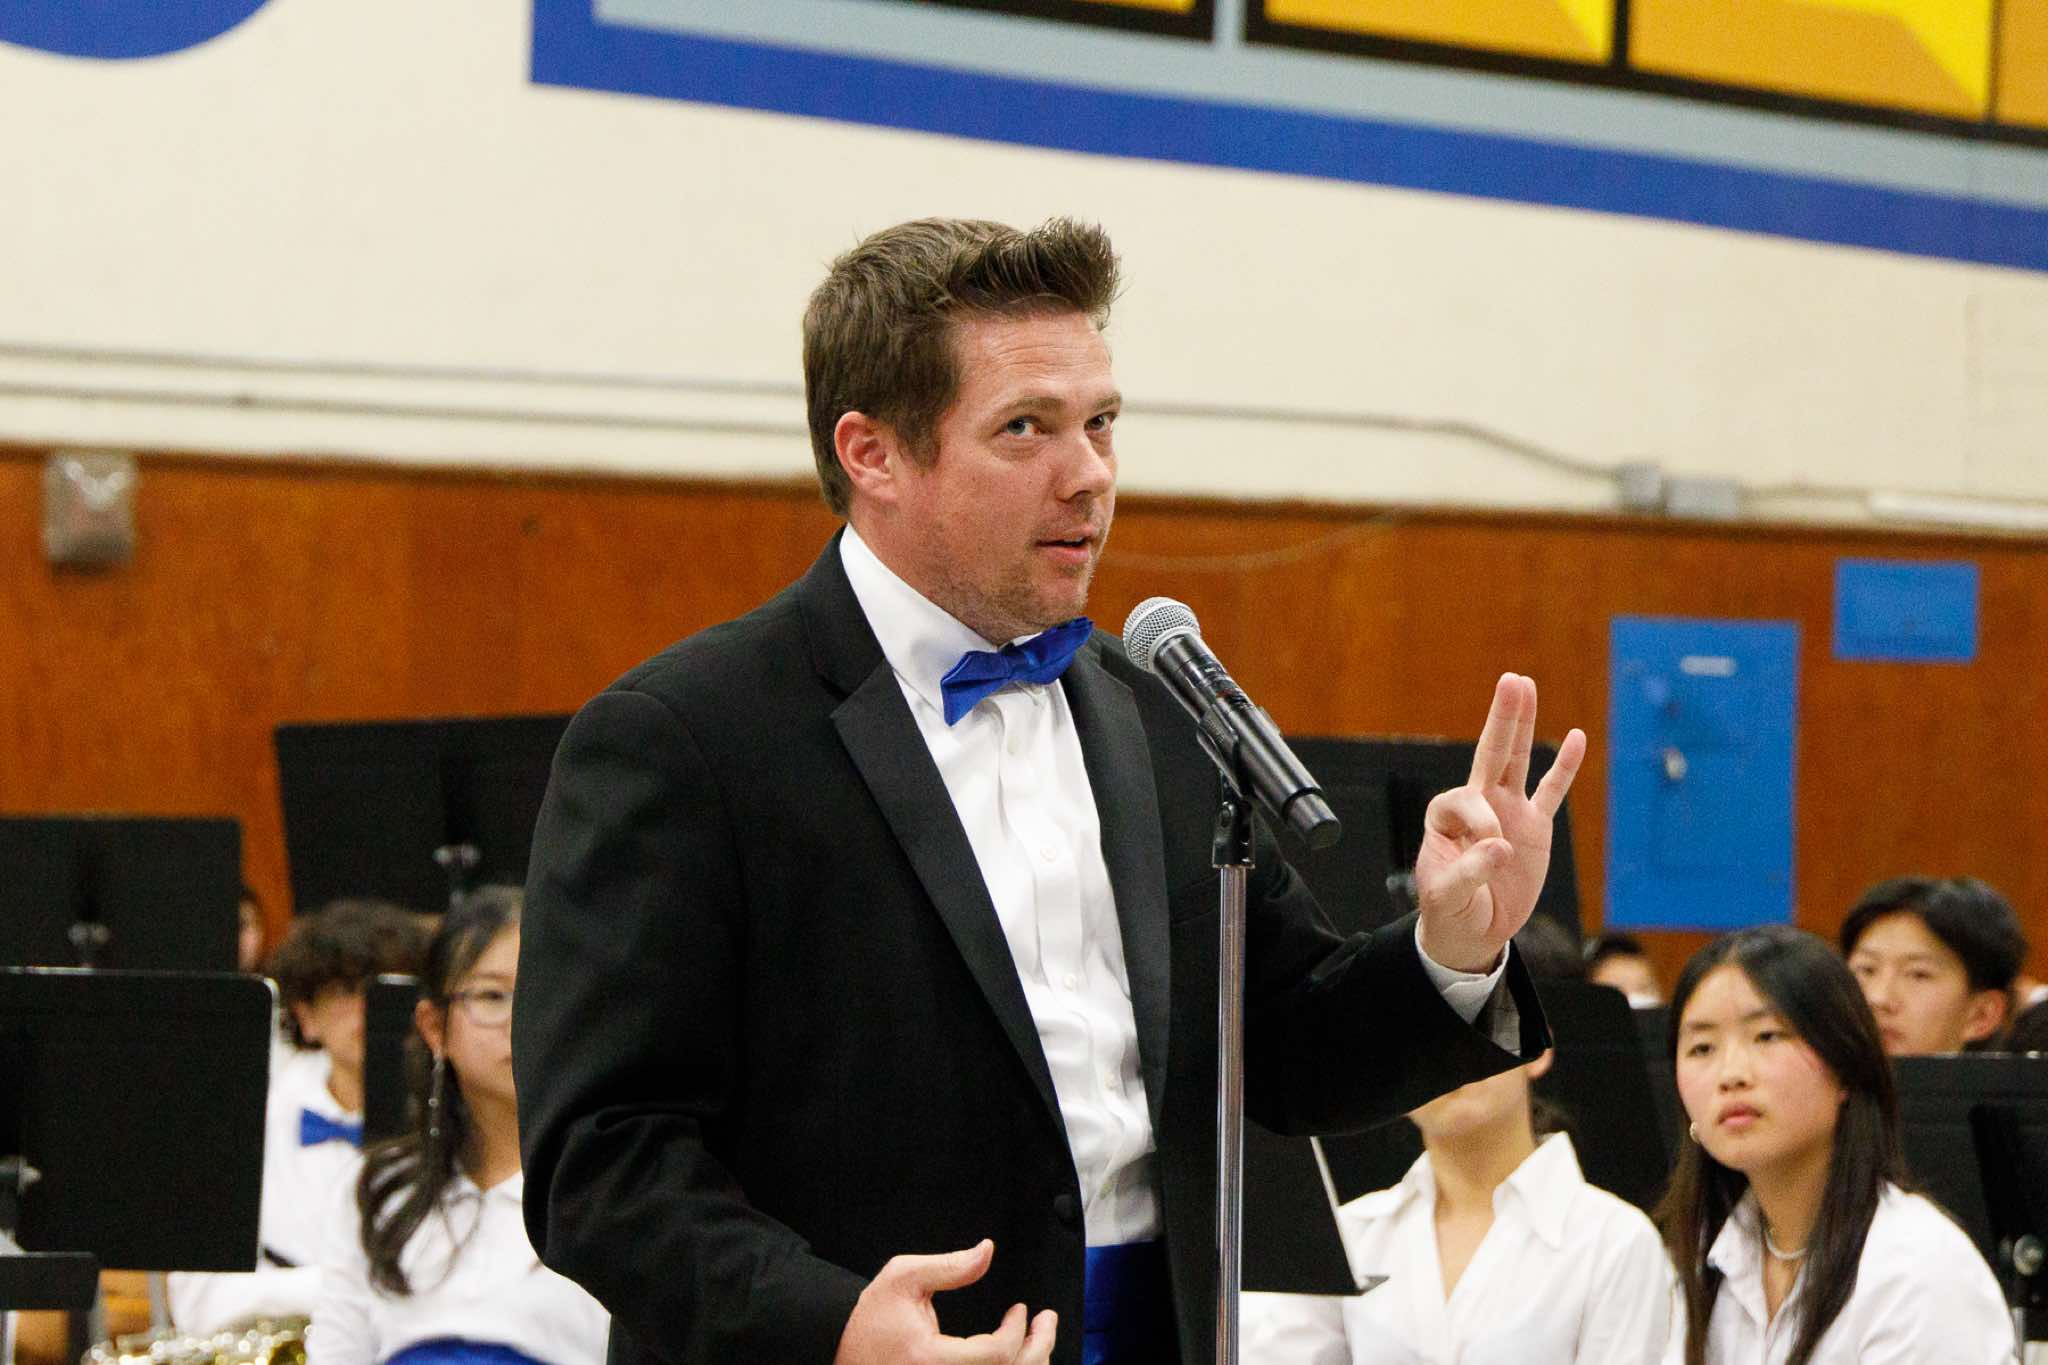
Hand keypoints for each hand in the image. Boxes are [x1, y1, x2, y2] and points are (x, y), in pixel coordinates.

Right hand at [834, 1239, 1056, 1364]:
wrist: (842, 1351)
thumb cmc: (872, 1318)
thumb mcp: (904, 1278)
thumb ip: (950, 1266)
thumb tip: (987, 1250)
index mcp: (932, 1360)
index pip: (995, 1356)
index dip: (1017, 1332)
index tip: (1020, 1309)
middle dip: (1040, 1350)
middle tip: (1047, 1323)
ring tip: (1039, 1341)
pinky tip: (1017, 1360)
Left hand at [1414, 673, 1585, 973]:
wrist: (1472, 933)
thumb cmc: (1451, 912)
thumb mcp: (1448, 897)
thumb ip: (1470, 871)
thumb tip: (1502, 846)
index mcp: (1446, 817)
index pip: (1466, 801)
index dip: (1481, 823)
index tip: (1492, 853)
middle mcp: (1476, 804)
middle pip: (1490, 753)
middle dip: (1501, 719)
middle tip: (1511, 680)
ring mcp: (1507, 811)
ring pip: (1516, 761)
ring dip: (1522, 725)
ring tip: (1525, 685)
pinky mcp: (1533, 827)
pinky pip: (1551, 791)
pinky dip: (1563, 767)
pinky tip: (1576, 737)